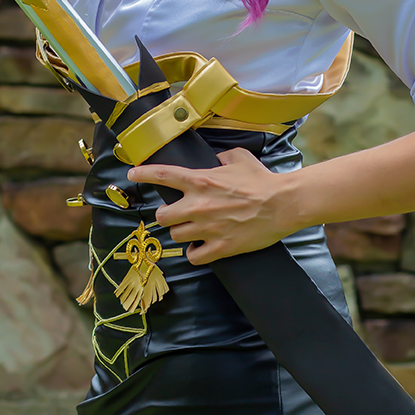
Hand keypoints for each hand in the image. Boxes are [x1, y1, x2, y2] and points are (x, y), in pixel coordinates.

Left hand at [128, 147, 293, 264]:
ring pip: (176, 236)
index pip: (162, 175)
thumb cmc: (262, 180)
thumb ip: (221, 157)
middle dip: (167, 216)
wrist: (282, 204)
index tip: (132, 173)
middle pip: (162, 216)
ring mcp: (207, 228)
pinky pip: (194, 256)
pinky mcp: (220, 247)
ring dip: (183, 233)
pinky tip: (201, 248)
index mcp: (200, 181)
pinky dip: (195, 253)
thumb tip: (215, 160)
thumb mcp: (239, 158)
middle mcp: (198, 205)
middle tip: (177, 215)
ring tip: (194, 231)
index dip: (143, 174)